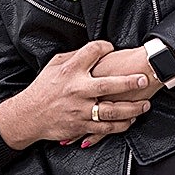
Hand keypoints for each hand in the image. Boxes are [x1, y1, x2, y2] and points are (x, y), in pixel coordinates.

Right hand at [0, 40, 151, 149]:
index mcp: (70, 70)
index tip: (112, 48)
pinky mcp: (81, 125)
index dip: (105, 47)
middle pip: (109, 84)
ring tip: (145, 105)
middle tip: (144, 79)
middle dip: (129, 82)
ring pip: (112, 111)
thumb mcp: (54, 65)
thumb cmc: (43, 88)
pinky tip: (130, 120)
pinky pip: (106, 127)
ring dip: (132, 108)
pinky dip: (121, 125)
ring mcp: (80, 109)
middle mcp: (77, 89)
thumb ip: (74, 57)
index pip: (93, 52)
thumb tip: (94, 50)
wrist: (29, 115)